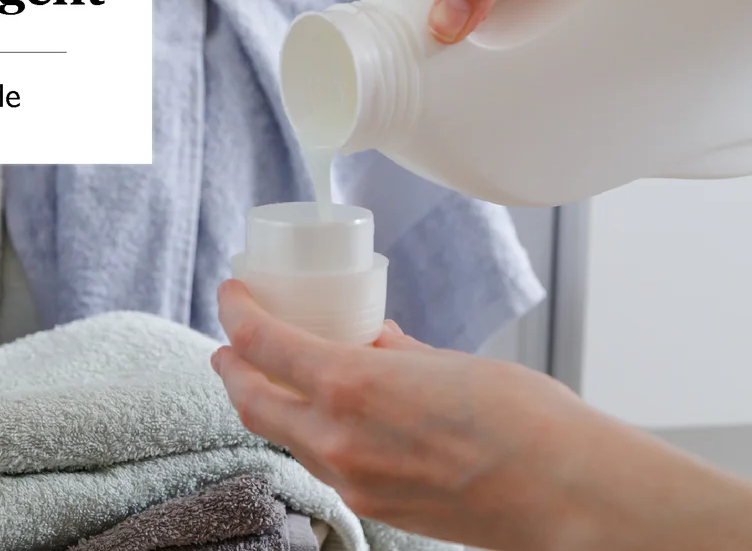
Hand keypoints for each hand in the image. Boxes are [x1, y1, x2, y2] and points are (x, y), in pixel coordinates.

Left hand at [210, 279, 641, 550]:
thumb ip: (392, 351)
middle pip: (249, 400)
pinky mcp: (372, 508)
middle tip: (231, 343)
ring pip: (280, 436)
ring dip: (263, 402)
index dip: (235, 312)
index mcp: (351, 385)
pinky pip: (317, 464)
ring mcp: (351, 481)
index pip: (260, 343)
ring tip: (268, 376)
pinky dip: (303, 433)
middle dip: (231, 366)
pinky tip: (319, 416)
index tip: (232, 294)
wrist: (569, 495)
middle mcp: (337, 438)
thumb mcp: (446, 362)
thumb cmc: (523, 419)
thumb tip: (367, 337)